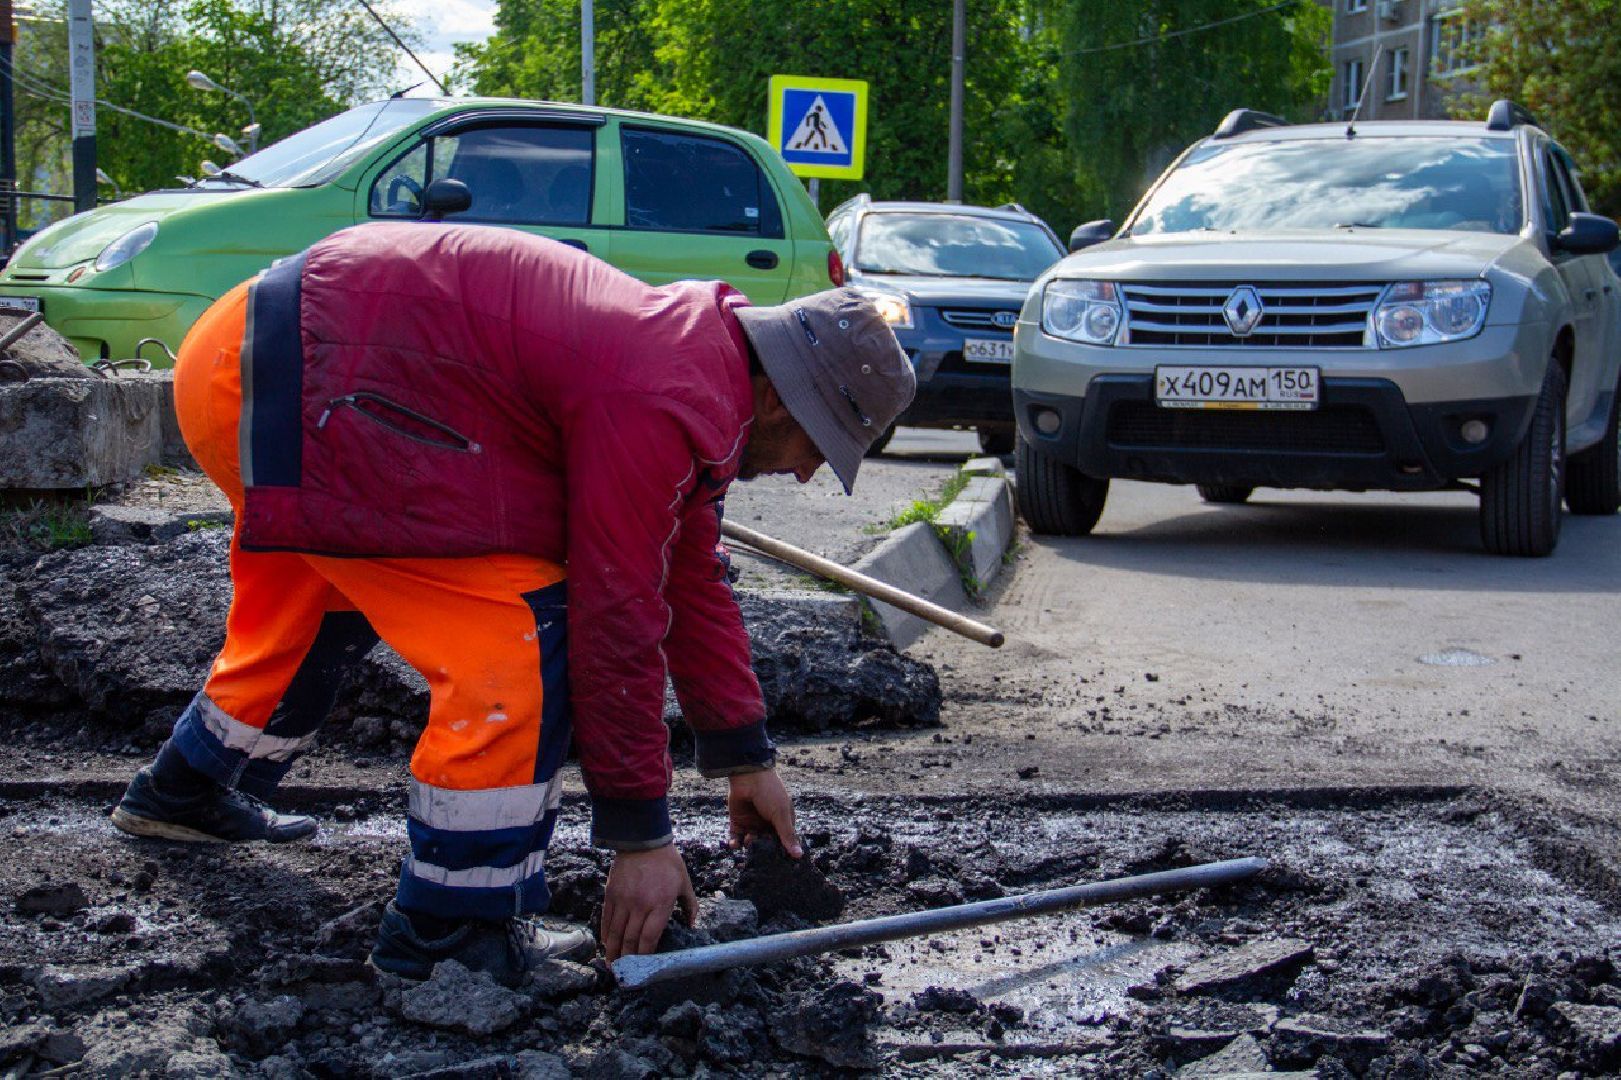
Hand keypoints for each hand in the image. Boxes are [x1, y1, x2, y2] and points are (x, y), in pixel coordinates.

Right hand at [601, 845, 696, 962]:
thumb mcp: (685, 882)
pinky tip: (606, 944)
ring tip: (612, 965)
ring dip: (613, 951)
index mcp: (661, 904)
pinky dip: (606, 934)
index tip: (643, 967)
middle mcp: (641, 905)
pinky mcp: (611, 894)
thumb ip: (690, 905)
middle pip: (631, 939)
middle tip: (625, 972)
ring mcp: (624, 900)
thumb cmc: (667, 862)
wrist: (643, 840)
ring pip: (616, 932)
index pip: (649, 937)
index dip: (645, 955)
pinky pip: (607, 919)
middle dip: (627, 959)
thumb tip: (692, 925)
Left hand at [728, 769, 802, 857]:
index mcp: (781, 820)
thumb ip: (787, 835)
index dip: (781, 850)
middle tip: (761, 854)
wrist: (748, 776)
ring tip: (749, 840)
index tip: (779, 862)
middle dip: (763, 850)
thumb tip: (799, 855)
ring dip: (749, 845)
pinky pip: (736, 836)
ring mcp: (752, 822)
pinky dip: (735, 842)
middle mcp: (767, 823)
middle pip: (766, 844)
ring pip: (751, 842)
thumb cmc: (770, 792)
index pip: (783, 840)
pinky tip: (735, 844)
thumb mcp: (781, 814)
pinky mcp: (738, 821)